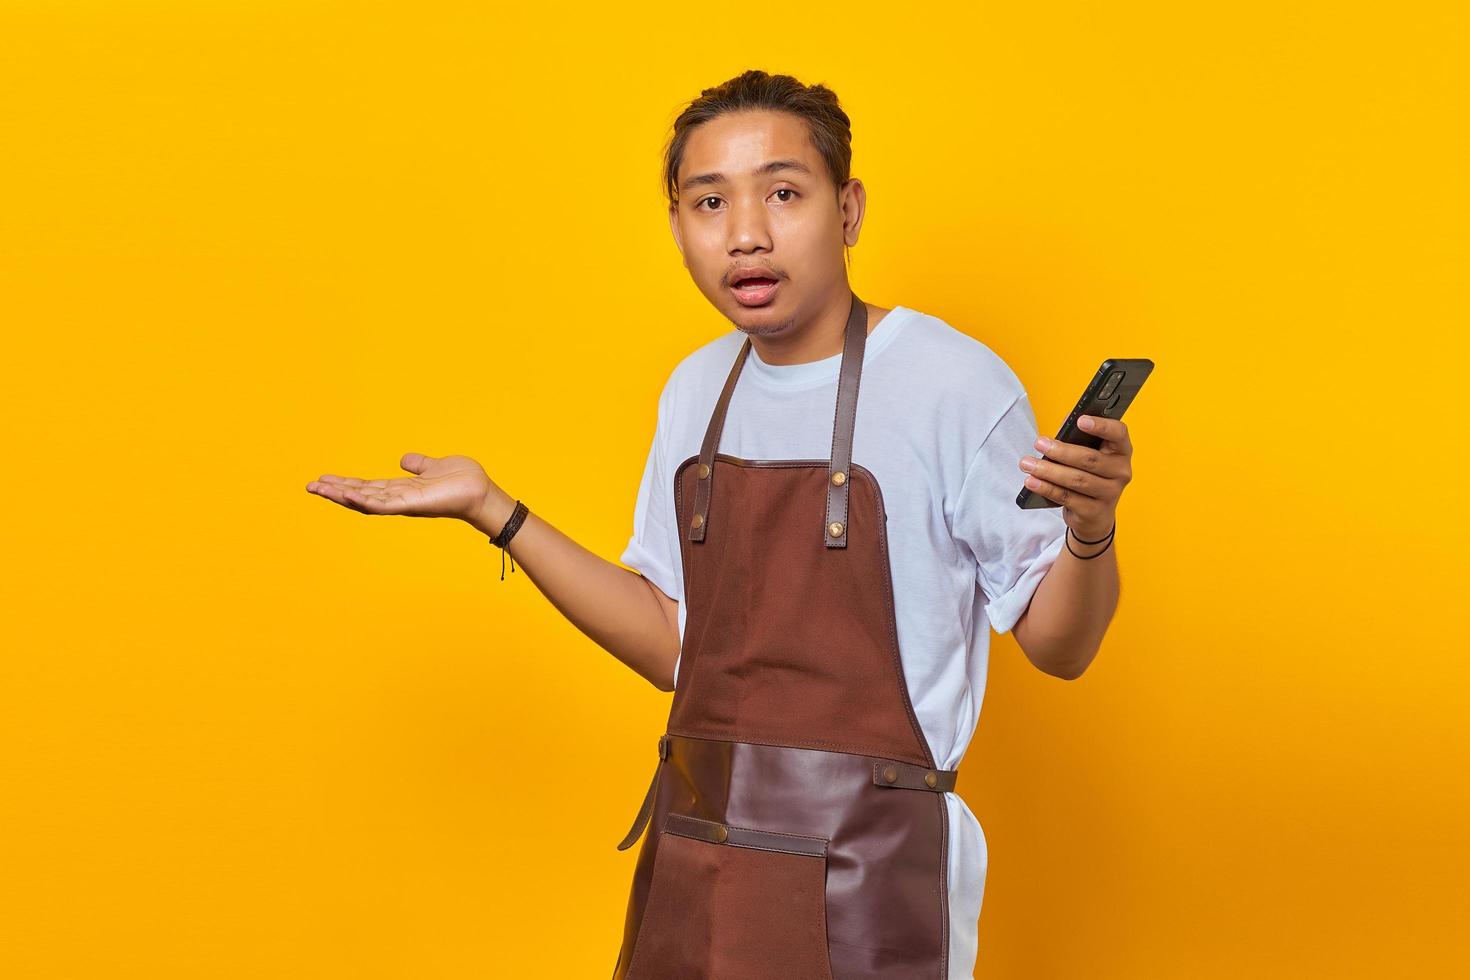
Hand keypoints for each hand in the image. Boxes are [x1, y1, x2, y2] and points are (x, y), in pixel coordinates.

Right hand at [306, 453, 502, 525]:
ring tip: (319, 489)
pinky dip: (364, 500)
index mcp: (401, 489)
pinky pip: (382, 504)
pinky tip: (347, 494)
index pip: (367, 487)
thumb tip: (403, 460)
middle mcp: (398, 498)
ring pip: (365, 501)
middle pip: (360, 495)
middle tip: (310, 486)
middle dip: (335, 491)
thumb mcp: (434, 466)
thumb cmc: (462, 481)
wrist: (481, 491)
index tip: (324, 478)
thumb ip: (418, 465)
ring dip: (342, 495)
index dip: (346, 483)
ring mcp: (403, 503)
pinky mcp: (412, 505)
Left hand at [1018, 415, 1132, 539]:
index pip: (1118, 433)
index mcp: (1121, 451)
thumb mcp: (1088, 453)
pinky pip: (1067, 497)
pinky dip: (1046, 488)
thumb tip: (1066, 422)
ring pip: (1076, 480)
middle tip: (1039, 443)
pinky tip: (1032, 482)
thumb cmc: (1089, 475)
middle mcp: (1121, 472)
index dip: (1101, 426)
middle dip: (1061, 451)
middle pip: (1090, 459)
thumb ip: (1078, 437)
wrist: (1094, 515)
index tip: (1080, 420)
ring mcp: (1110, 494)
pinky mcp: (1094, 512)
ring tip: (1027, 463)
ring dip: (1048, 471)